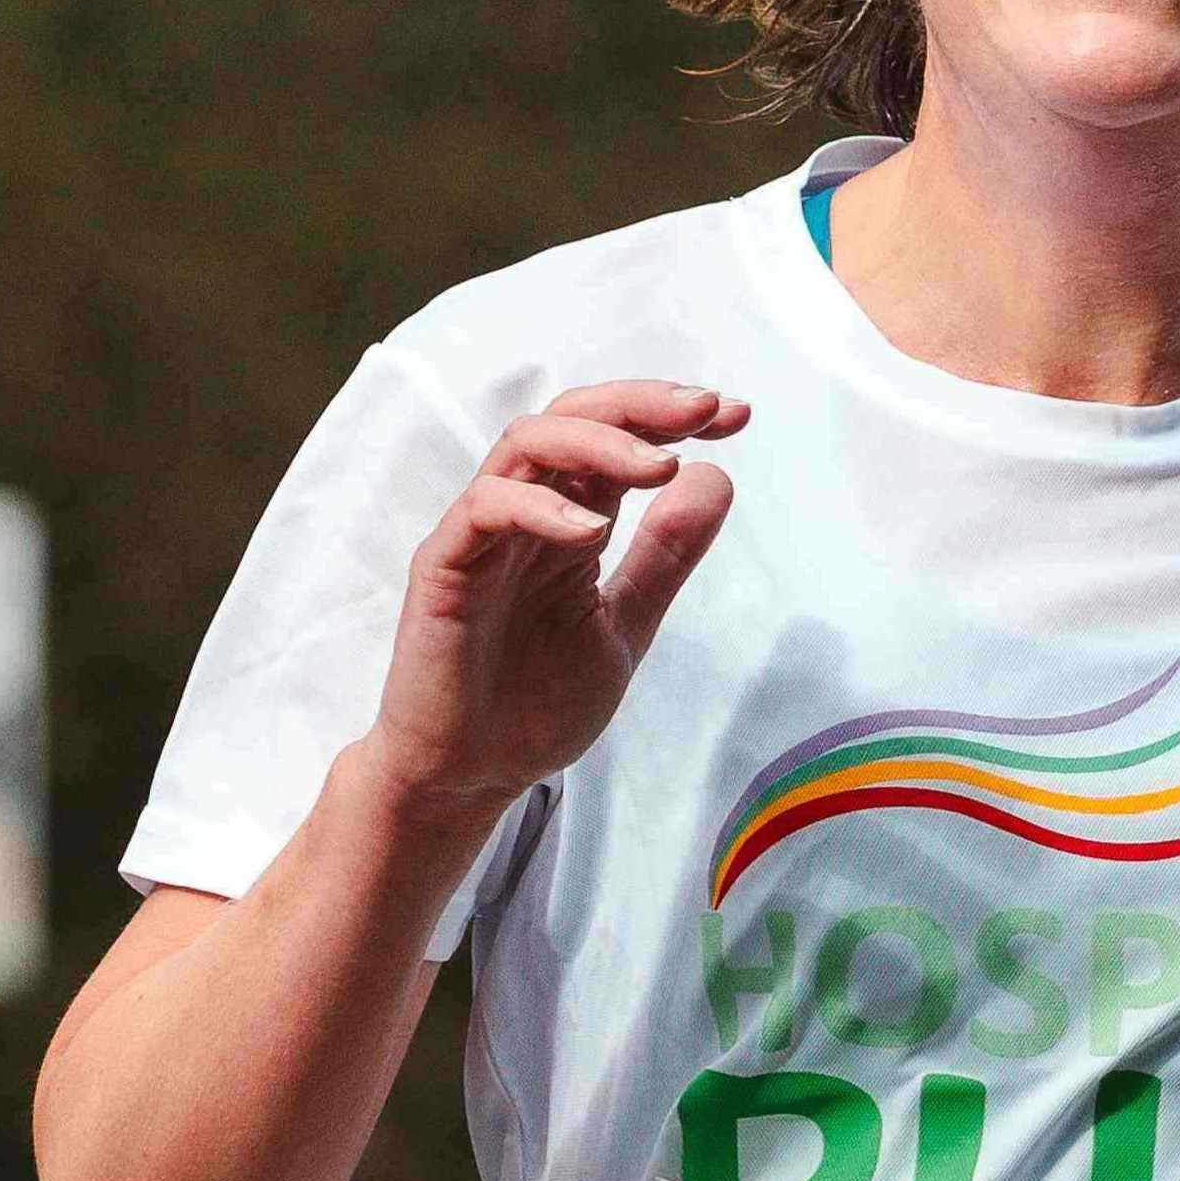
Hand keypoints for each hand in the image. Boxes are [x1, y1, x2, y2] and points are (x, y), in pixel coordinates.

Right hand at [364, 380, 748, 814]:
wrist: (472, 776)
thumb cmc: (534, 705)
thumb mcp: (624, 626)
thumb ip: (664, 558)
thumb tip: (718, 477)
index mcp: (569, 521)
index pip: (617, 440)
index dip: (672, 418)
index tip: (737, 417)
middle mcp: (525, 513)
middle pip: (572, 416)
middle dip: (642, 404)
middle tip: (705, 409)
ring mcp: (481, 535)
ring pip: (526, 443)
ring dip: (599, 442)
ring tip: (659, 466)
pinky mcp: (442, 567)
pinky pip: (484, 508)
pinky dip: (539, 506)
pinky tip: (591, 530)